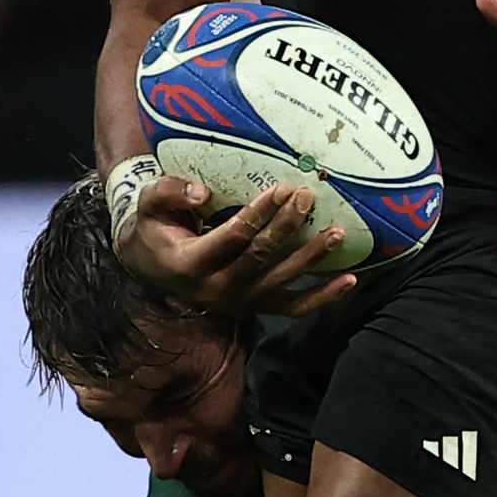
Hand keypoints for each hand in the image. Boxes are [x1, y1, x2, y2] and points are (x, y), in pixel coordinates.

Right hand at [111, 167, 357, 317]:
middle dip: (288, 226)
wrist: (153, 270)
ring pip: (282, 280)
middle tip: (308, 197)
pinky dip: (323, 297)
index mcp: (193, 263)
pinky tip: (349, 280)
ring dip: (312, 256)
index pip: (234, 237)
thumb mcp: (148, 207)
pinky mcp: (257, 308)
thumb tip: (202, 193)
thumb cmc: (156, 230)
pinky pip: (294, 307)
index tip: (280, 188)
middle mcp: (219, 288)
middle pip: (262, 256)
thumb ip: (167, 192)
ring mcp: (241, 302)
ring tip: (337, 232)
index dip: (259, 214)